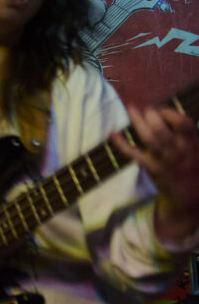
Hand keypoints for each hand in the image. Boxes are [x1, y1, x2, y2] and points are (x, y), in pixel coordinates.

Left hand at [114, 104, 198, 238]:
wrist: (192, 194)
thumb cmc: (192, 166)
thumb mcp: (198, 148)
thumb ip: (188, 134)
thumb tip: (173, 114)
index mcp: (193, 142)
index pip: (183, 122)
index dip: (171, 113)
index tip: (162, 110)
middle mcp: (179, 150)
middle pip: (162, 129)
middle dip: (152, 115)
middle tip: (146, 109)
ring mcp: (165, 160)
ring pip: (150, 138)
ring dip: (139, 122)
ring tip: (132, 109)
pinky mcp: (153, 169)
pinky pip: (135, 154)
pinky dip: (122, 143)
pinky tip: (113, 134)